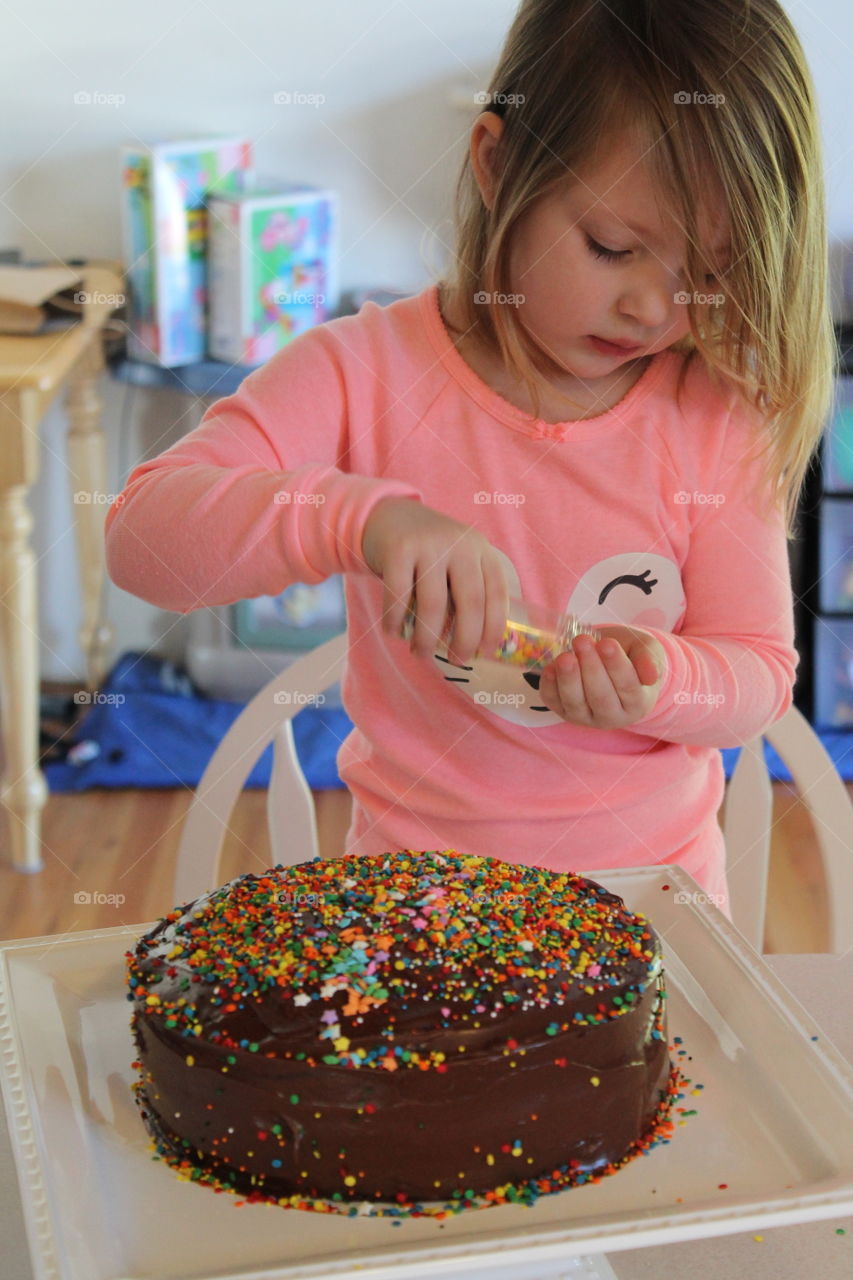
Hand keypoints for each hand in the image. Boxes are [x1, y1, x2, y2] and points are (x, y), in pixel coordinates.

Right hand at [362, 497, 509, 664]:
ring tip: (420, 653)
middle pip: (470, 602)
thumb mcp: (456, 561)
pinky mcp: (398, 549)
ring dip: (426, 637)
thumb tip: (475, 645)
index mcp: (481, 549)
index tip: (484, 653)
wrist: (389, 516)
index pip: (497, 594)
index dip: (493, 628)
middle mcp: (460, 544)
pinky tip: (394, 632)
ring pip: (433, 604)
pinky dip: (396, 620)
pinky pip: (399, 596)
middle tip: (456, 661)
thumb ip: (467, 591)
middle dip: (464, 640)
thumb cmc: (428, 552)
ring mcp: (429, 544)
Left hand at [537, 624, 665, 728]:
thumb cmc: (630, 656)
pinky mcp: (564, 712)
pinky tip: (549, 667)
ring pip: (576, 703)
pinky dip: (549, 686)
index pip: (628, 687)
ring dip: (568, 679)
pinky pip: (554, 702)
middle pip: (601, 697)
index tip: (607, 643)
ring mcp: (586, 717)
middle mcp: (612, 716)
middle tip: (582, 641)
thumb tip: (651, 676)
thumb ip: (649, 659)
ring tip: (565, 656)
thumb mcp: (644, 650)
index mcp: (637, 703)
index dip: (617, 666)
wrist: (610, 661)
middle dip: (590, 668)